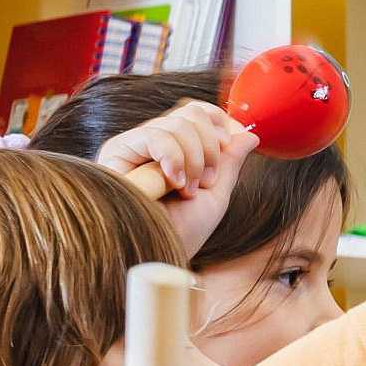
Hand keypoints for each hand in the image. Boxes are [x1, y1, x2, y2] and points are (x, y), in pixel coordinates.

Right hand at [97, 104, 254, 258]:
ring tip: (185, 191)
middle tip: (203, 182)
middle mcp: (152, 142)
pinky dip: (174, 158)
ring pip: (177, 123)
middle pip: (190, 112)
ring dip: (193, 159)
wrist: (158, 254)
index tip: (227, 146)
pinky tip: (173, 183)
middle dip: (209, 148)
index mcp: (174, 149)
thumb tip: (249, 133)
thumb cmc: (183, 231)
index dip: (218, 121)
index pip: (196, 111)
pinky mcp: (116, 151)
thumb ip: (229, 162)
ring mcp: (133, 145)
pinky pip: (155, 135)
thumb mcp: (216, 194)